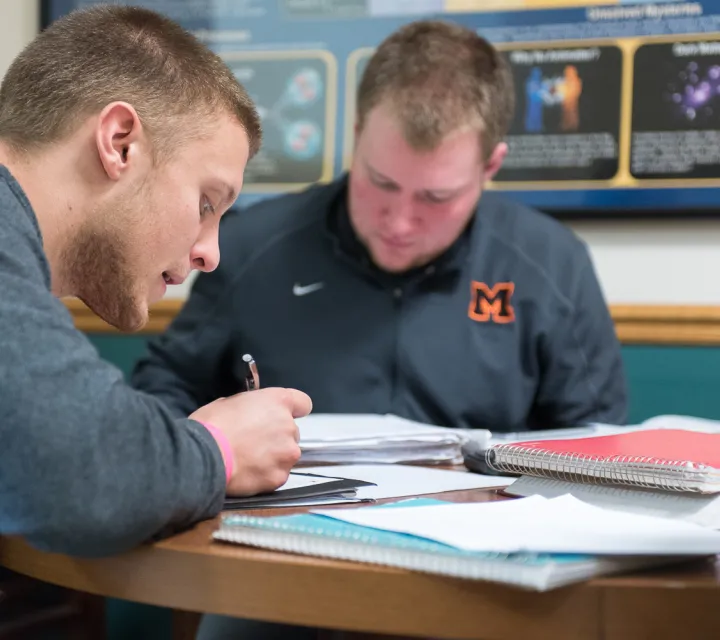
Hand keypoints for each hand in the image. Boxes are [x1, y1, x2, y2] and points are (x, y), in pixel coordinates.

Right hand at [190, 387, 311, 496]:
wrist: (203, 457)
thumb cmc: (211, 425)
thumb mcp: (230, 402)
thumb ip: (251, 407)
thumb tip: (251, 413)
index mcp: (278, 402)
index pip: (303, 403)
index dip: (294, 410)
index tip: (284, 416)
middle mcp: (289, 427)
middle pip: (292, 432)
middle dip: (277, 438)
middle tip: (253, 442)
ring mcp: (287, 454)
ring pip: (287, 455)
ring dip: (273, 457)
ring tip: (248, 460)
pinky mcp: (280, 477)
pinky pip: (277, 475)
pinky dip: (266, 475)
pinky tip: (247, 473)